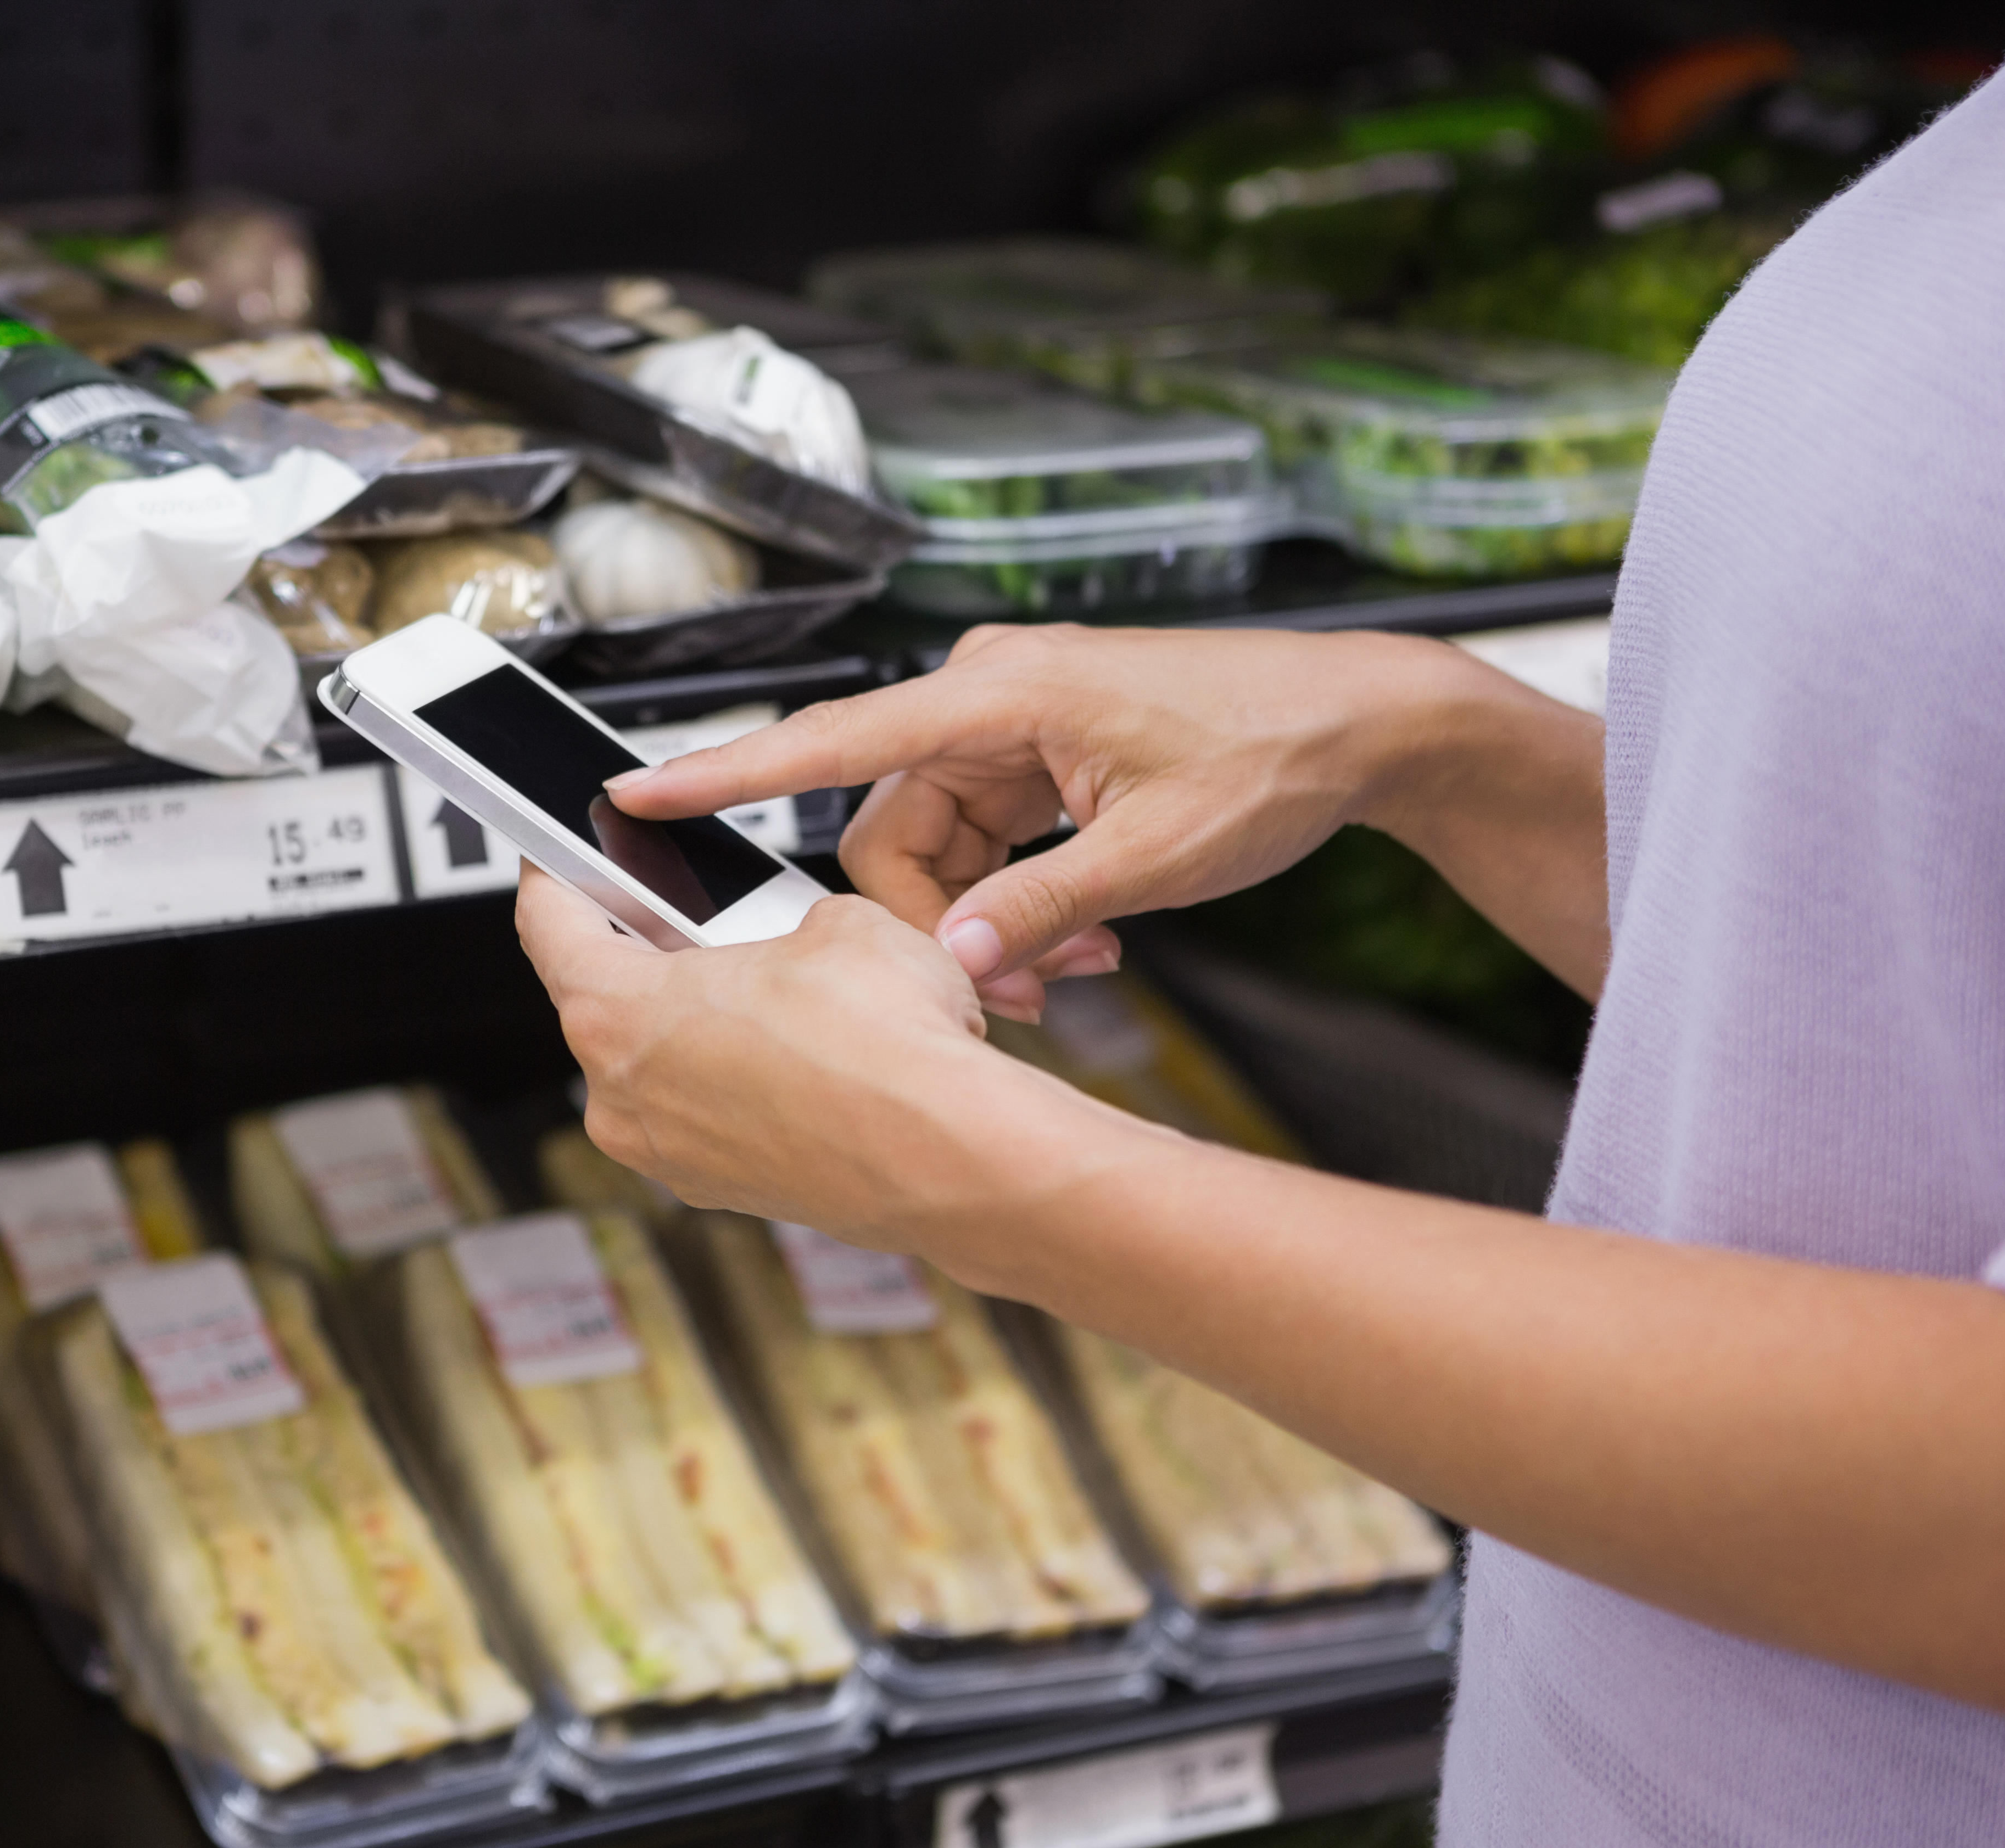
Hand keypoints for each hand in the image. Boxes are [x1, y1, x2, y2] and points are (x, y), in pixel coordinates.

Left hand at [511, 866, 1004, 1242]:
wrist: (956, 1158)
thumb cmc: (889, 1049)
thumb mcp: (835, 920)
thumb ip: (779, 919)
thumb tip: (794, 940)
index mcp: (618, 1014)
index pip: (548, 924)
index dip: (553, 875)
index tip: (558, 859)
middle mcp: (623, 1098)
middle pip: (601, 1000)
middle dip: (645, 950)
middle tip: (687, 913)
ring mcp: (670, 1155)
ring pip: (657, 1063)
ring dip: (696, 1021)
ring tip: (767, 983)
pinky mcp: (724, 1190)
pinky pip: (705, 1113)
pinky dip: (735, 1079)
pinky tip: (798, 1051)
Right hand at [605, 623, 1484, 1018]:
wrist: (1361, 720)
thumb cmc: (1270, 758)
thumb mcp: (1156, 858)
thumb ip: (1040, 909)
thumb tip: (950, 962)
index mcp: (999, 697)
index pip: (834, 740)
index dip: (730, 772)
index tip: (643, 792)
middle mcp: (988, 700)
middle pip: (891, 832)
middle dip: (935, 925)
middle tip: (1021, 993)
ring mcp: (1013, 728)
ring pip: (939, 849)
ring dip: (987, 922)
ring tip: (1078, 968)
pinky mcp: (1040, 756)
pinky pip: (987, 841)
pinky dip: (1018, 898)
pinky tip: (1086, 937)